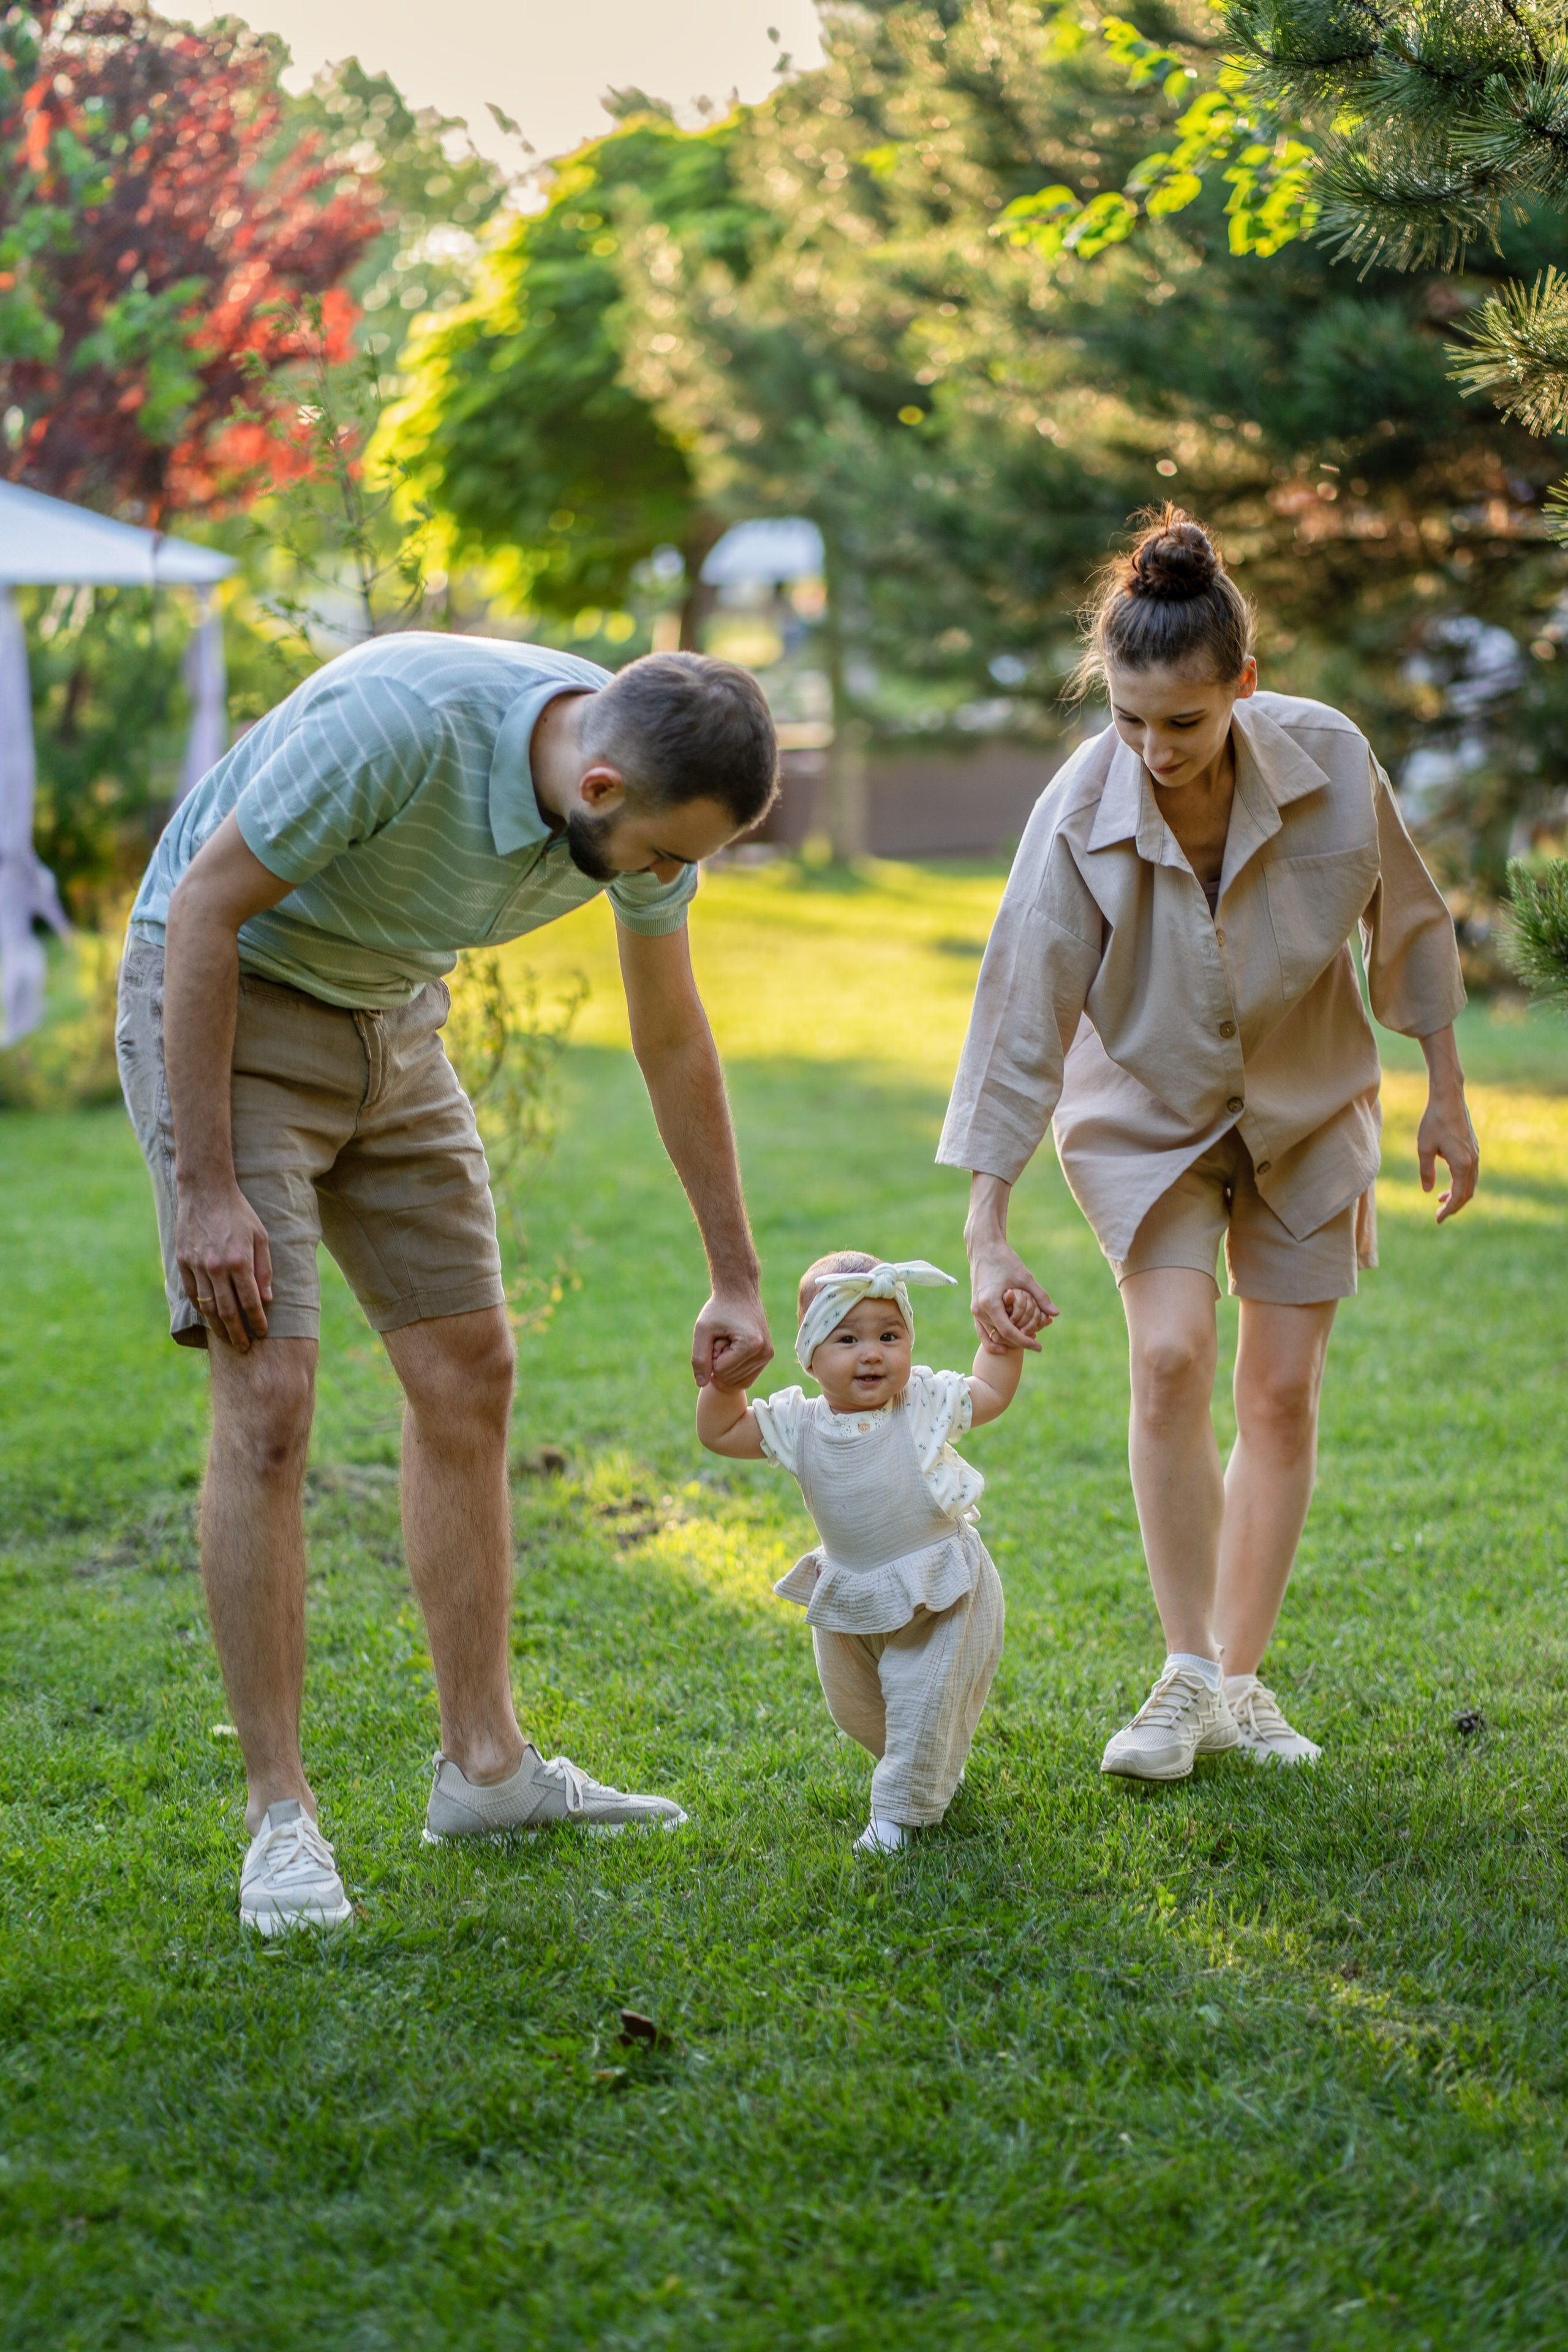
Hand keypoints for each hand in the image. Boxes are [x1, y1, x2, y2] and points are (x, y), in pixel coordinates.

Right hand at [175, 1180, 272, 1350]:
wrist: (205, 1191)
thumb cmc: (239, 1213)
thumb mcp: (260, 1237)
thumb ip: (264, 1269)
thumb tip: (267, 1299)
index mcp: (239, 1260)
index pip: (250, 1301)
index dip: (257, 1321)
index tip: (263, 1333)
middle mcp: (216, 1266)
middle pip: (227, 1310)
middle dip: (238, 1332)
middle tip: (245, 1347)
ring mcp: (196, 1265)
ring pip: (207, 1306)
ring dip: (218, 1327)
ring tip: (228, 1340)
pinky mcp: (182, 1261)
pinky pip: (192, 1293)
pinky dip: (201, 1309)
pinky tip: (209, 1318)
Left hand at [692, 1285, 772, 1388]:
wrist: (738, 1292)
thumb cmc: (718, 1309)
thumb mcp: (702, 1329)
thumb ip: (699, 1358)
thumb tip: (702, 1384)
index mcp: (751, 1345)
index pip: (719, 1371)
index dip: (711, 1354)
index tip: (716, 1336)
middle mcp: (765, 1352)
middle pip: (729, 1379)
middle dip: (718, 1362)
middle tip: (721, 1338)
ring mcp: (768, 1355)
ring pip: (737, 1381)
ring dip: (726, 1365)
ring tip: (728, 1341)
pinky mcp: (767, 1356)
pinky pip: (746, 1378)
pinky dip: (734, 1369)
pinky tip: (732, 1349)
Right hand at [969, 1243, 1056, 1351]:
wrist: (984, 1249)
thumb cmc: (1005, 1261)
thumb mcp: (1025, 1278)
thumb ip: (1040, 1297)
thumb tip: (1055, 1314)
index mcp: (990, 1303)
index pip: (1009, 1332)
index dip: (1025, 1342)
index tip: (1039, 1346)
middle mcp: (979, 1309)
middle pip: (1000, 1337)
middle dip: (1018, 1342)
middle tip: (1037, 1342)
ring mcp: (975, 1310)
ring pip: (991, 1336)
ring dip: (1008, 1341)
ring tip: (1027, 1339)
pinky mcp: (975, 1308)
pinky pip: (983, 1331)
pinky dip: (993, 1339)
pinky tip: (1007, 1345)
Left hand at [1417, 1085, 1478, 1224]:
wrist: (1449, 1099)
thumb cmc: (1434, 1121)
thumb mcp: (1424, 1148)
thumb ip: (1426, 1171)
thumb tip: (1428, 1191)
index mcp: (1462, 1164)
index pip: (1458, 1196)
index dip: (1449, 1210)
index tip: (1437, 1220)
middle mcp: (1473, 1161)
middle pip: (1467, 1193)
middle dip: (1454, 1206)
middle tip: (1439, 1215)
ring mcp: (1475, 1154)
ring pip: (1470, 1183)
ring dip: (1457, 1194)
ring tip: (1440, 1200)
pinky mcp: (1473, 1148)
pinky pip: (1470, 1173)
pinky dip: (1461, 1183)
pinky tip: (1448, 1182)